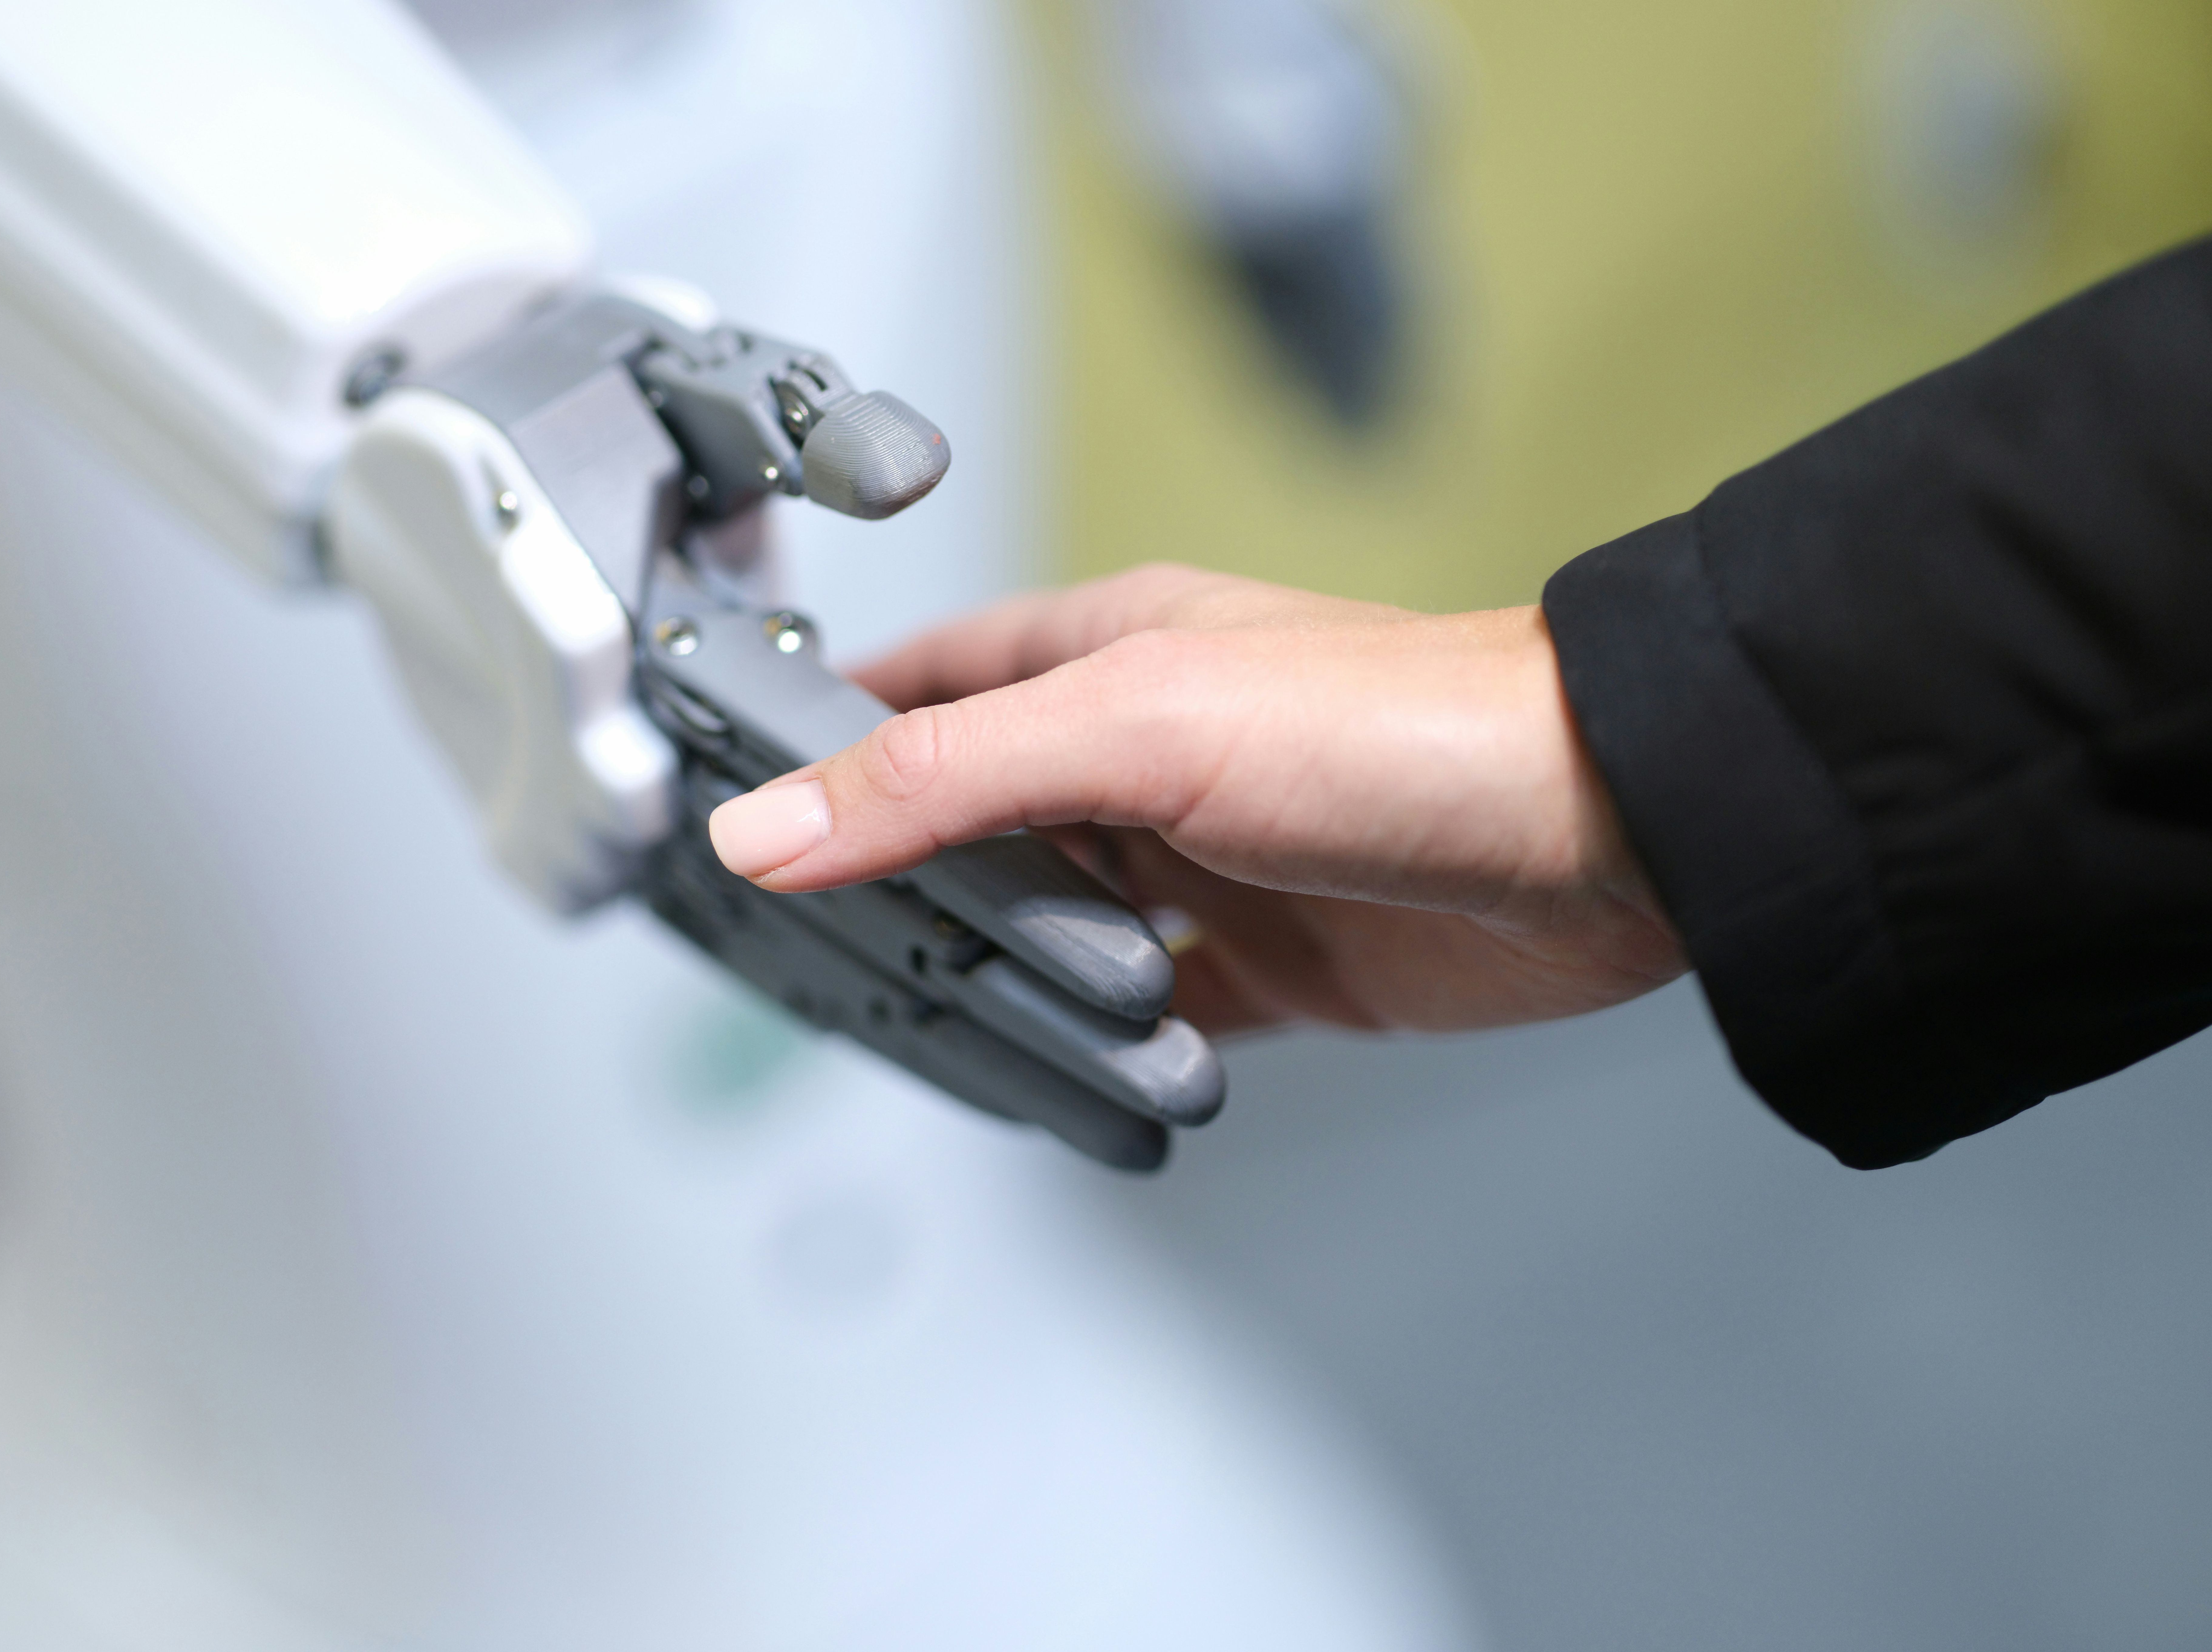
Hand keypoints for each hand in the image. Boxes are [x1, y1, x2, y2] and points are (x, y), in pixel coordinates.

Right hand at [706, 564, 1687, 1036]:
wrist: (1604, 833)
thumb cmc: (1402, 729)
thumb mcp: (1138, 728)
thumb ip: (945, 777)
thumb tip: (774, 825)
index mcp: (1103, 660)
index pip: (918, 687)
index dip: (823, 733)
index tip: (733, 791)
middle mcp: (1143, 758)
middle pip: (974, 825)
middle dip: (899, 886)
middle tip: (815, 950)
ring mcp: (1201, 865)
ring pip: (1055, 933)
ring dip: (1011, 983)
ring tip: (949, 1027)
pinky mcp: (1267, 962)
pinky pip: (1150, 1016)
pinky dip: (1112, 1051)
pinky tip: (1085, 1073)